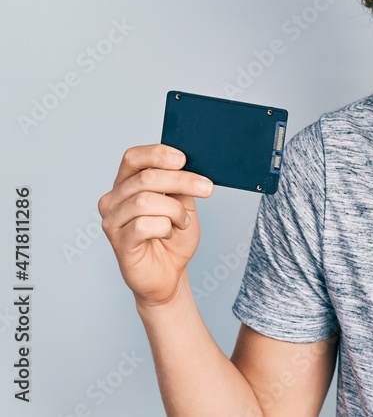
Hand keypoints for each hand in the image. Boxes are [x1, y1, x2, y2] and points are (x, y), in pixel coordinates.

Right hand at [98, 144, 214, 307]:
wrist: (169, 272)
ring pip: (145, 200)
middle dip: (182, 181)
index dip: (158, 154)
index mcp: (126, 184)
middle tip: (206, 188)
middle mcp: (113, 199)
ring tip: (183, 221)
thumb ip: (179, 185)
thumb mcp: (182, 203)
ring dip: (175, 210)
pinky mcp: (119, 242)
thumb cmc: (173, 236)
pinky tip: (169, 233)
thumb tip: (185, 166)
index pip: (133, 157)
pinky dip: (165, 227)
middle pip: (146, 178)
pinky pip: (144, 225)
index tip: (183, 159)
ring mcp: (112, 221)